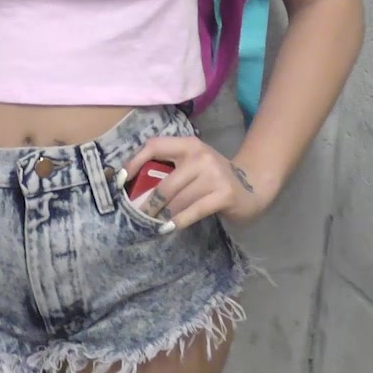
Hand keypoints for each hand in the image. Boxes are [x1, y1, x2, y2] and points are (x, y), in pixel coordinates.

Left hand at [118, 135, 277, 231]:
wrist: (252, 185)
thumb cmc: (213, 177)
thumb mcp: (193, 165)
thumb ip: (171, 170)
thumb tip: (135, 188)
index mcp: (189, 145)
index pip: (155, 146)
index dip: (134, 161)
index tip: (120, 180)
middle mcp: (200, 156)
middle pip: (165, 183)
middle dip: (147, 203)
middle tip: (136, 216)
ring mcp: (213, 175)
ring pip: (177, 200)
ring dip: (161, 215)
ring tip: (150, 224)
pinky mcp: (223, 195)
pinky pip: (193, 211)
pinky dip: (177, 221)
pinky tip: (167, 228)